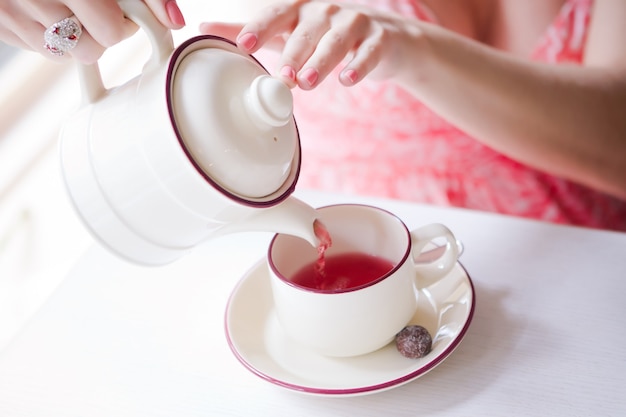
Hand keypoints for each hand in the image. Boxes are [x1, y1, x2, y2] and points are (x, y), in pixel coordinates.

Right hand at [0, 0, 184, 62]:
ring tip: (70, 6)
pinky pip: (37, 48)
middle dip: (100, 33)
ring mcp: (12, 13)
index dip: (122, 22)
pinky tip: (46, 9)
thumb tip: (175, 21)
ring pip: (64, 54)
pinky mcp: (0, 25)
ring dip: (74, 37)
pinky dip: (48, 35)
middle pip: (90, 49)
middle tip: (95, 8)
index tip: (119, 9)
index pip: (111, 32)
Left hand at [200, 0, 424, 89]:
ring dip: (321, 61)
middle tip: (282, 76)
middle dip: (293, 52)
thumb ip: (252, 31)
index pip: (277, 15)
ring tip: (307, 81)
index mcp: (300, 10)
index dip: (260, 28)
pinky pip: (369, 52)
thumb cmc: (325, 34)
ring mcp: (354, 24)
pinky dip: (359, 66)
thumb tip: (205, 27)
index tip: (243, 44)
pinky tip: (348, 80)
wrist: (382, 38)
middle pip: (306, 31)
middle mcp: (326, 12)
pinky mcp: (378, 40)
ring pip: (336, 41)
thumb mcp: (288, 30)